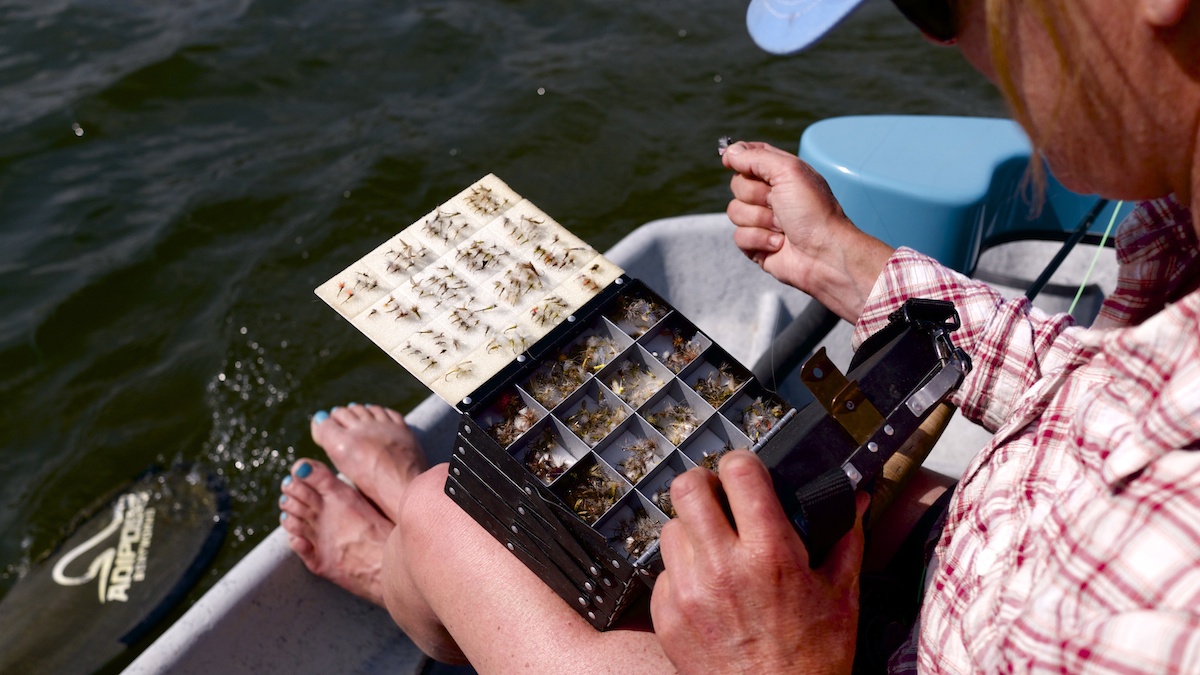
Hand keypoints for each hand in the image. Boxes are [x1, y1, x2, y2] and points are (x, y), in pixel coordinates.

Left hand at [650, 451, 868, 674]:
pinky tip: (706, 588)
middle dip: (705, 485)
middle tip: (719, 498)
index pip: (739, 471)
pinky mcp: (666, 615)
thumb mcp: (841, 594)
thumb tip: (854, 498)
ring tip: (714, 548)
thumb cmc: (812, 658)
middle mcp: (722, 566)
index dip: (742, 464)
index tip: (746, 472)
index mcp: (769, 552)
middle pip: (687, 487)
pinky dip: (681, 572)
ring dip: (691, 530)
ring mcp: (688, 591)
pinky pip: (662, 571)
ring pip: (671, 527)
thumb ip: (845, 537)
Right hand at [722, 141, 892, 322]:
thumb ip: (756, 157)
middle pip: (737, 185)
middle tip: (778, 203)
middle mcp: (771, 195)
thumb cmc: (813, 211)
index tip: (731, 161)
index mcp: (781, 173)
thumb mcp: (788, 172)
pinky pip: (738, 236)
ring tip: (783, 227)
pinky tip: (779, 244)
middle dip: (756, 196)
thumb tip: (729, 152)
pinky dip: (759, 240)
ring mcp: (763, 221)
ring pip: (734, 212)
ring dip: (759, 220)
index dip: (739, 157)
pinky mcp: (757, 244)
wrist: (824, 253)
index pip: (750, 156)